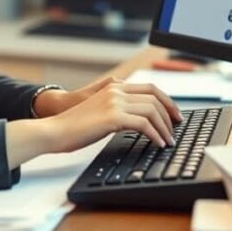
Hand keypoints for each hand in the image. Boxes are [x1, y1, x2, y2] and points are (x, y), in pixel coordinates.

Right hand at [44, 78, 182, 151]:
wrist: (55, 130)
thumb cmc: (74, 126)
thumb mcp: (100, 111)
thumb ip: (118, 109)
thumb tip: (140, 121)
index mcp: (114, 86)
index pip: (150, 88)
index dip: (167, 101)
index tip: (174, 114)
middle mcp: (116, 90)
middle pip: (155, 97)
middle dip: (170, 114)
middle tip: (176, 128)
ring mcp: (114, 102)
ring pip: (152, 110)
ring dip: (164, 127)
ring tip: (168, 140)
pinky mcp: (113, 117)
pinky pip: (144, 124)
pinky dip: (155, 135)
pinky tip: (157, 143)